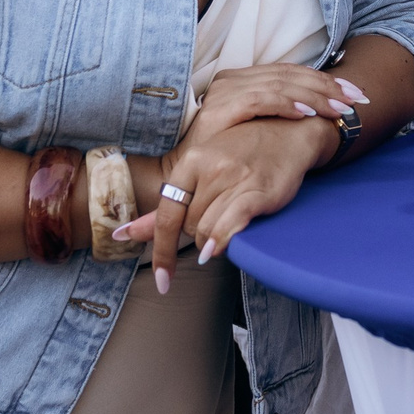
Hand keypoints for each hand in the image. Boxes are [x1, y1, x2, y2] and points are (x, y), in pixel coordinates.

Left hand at [118, 113, 333, 291]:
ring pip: (207, 231)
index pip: (166, 214)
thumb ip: (166, 207)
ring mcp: (234, 179)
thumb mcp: (202, 171)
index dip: (160, 250)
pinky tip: (220, 249)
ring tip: (229, 228)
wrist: (290, 133)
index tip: (162, 280)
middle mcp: (209, 168)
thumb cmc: (243, 154)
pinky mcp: (258, 191)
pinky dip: (221, 241)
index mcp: (191, 162)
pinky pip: (230, 225)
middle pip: (189, 226)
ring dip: (213, 242)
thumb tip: (123, 233)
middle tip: (216, 224)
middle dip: (197, 236)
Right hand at [185, 63, 366, 143]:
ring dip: (313, 96)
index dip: (325, 78)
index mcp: (244, 78)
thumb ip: (282, 111)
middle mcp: (233, 79)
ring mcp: (225, 92)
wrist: (187, 173)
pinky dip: (286, 105)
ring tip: (337, 108)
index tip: (354, 91)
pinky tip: (307, 113)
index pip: (291, 71)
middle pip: (289, 75)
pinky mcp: (219, 110)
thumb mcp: (258, 126)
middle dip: (327, 86)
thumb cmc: (227, 152)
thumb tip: (324, 104)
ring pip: (279, 85)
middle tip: (355, 100)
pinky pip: (260, 101)